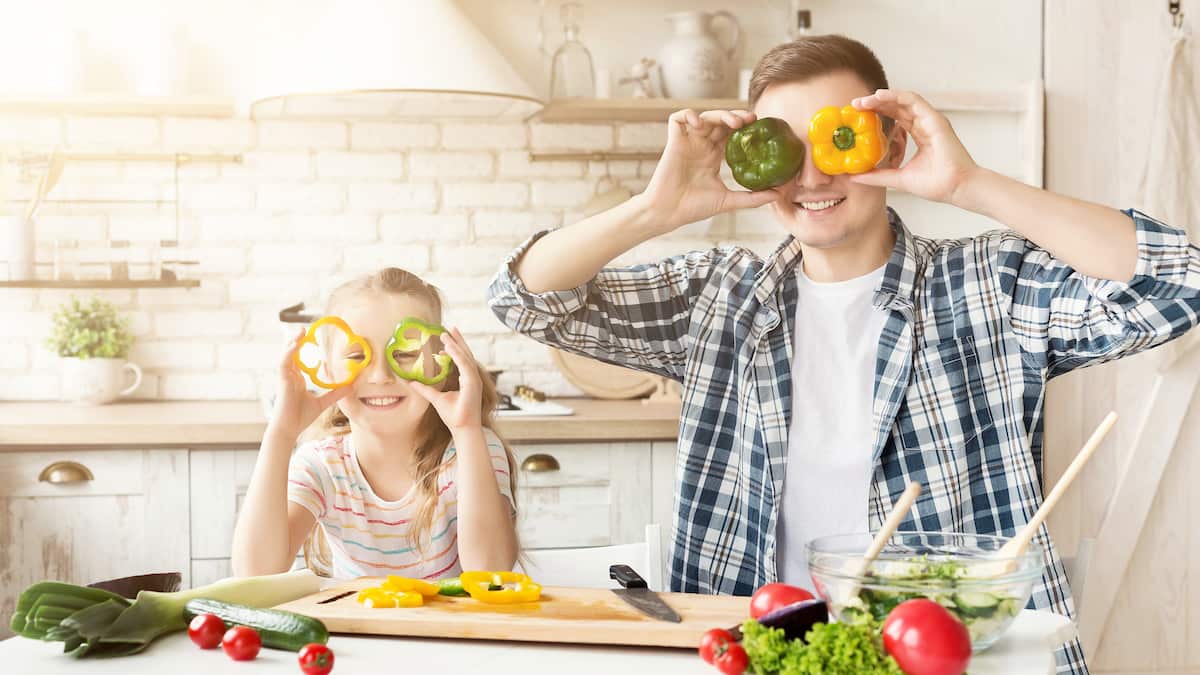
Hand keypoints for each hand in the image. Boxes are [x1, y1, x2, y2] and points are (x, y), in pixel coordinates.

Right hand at [269, 327, 351, 438]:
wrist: (290, 429)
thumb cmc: (301, 417)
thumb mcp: (323, 403)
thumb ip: (335, 394)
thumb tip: (351, 386)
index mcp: (297, 379)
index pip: (300, 359)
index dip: (303, 348)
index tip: (313, 338)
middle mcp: (290, 376)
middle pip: (292, 354)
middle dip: (297, 341)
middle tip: (305, 329)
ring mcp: (285, 378)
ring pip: (287, 355)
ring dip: (293, 343)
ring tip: (301, 332)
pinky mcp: (282, 382)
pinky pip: (284, 364)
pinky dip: (289, 353)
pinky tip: (296, 345)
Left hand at [407, 328, 481, 432]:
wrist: (462, 427)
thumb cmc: (454, 415)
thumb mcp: (435, 398)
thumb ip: (425, 389)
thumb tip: (411, 382)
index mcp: (466, 379)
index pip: (461, 359)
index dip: (455, 346)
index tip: (446, 336)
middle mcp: (471, 377)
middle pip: (465, 354)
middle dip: (458, 340)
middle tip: (451, 327)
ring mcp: (473, 379)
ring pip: (465, 356)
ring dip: (456, 344)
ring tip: (446, 334)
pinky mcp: (472, 382)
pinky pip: (464, 364)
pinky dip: (457, 354)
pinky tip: (449, 347)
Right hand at [640, 109, 778, 232]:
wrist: (669, 214)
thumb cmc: (693, 208)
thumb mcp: (728, 201)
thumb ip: (753, 198)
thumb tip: (779, 195)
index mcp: (713, 156)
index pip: (731, 134)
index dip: (744, 127)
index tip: (759, 127)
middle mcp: (701, 146)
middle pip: (720, 121)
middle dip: (735, 116)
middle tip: (751, 120)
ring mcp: (687, 143)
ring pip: (704, 116)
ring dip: (719, 114)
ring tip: (734, 122)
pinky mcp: (673, 142)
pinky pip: (677, 119)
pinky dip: (687, 114)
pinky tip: (699, 122)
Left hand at [848, 89, 979, 204]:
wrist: (956, 188)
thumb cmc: (936, 185)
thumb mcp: (898, 179)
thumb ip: (878, 175)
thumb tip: (854, 176)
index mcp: (919, 135)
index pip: (896, 117)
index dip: (877, 113)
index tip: (858, 115)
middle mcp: (925, 124)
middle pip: (897, 107)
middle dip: (875, 103)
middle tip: (855, 104)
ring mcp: (931, 120)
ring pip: (904, 100)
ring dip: (883, 97)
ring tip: (864, 100)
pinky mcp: (935, 119)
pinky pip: (914, 100)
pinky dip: (897, 96)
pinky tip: (880, 96)